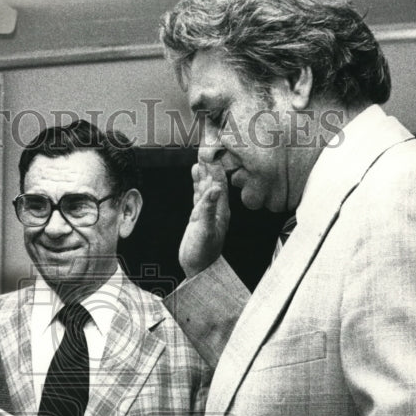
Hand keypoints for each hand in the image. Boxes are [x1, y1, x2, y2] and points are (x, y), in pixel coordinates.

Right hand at [178, 155, 229, 277]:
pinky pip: (199, 194)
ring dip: (204, 170)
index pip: (220, 182)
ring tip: (200, 154)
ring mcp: (208, 211)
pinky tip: (195, 174)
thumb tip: (215, 188)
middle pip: (214, 180)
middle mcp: (217, 208)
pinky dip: (196, 182)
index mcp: (221, 210)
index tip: (213, 150)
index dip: (217, 166)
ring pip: (206, 186)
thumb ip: (208, 209)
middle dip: (210, 164)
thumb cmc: (201, 254)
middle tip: (206, 145)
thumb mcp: (204, 231)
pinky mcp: (199, 216)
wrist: (198, 270)